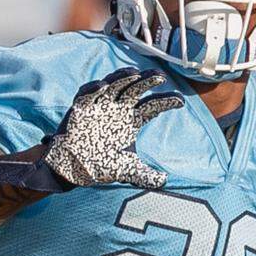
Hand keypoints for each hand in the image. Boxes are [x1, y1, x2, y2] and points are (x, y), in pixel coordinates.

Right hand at [0, 68, 182, 191]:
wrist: (74, 167)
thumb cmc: (101, 163)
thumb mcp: (126, 170)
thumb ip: (145, 175)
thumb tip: (164, 181)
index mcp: (132, 119)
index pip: (152, 106)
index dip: (166, 102)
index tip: (181, 102)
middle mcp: (118, 108)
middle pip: (135, 89)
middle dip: (147, 81)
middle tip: (161, 77)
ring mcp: (100, 106)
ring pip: (113, 85)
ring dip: (122, 77)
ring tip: (134, 73)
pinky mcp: (81, 108)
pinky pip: (86, 94)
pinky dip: (93, 89)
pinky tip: (102, 87)